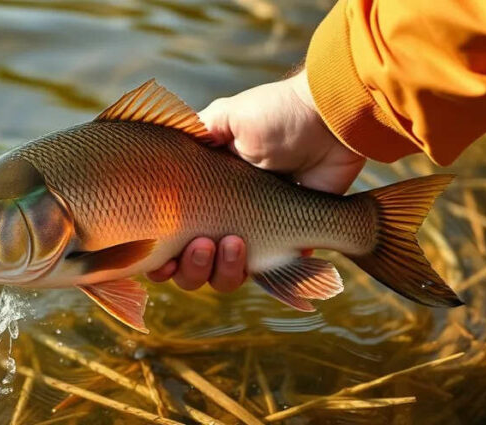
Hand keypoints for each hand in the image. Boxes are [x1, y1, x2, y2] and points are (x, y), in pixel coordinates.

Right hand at [147, 70, 365, 291]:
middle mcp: (225, 217)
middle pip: (194, 266)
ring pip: (226, 275)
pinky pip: (268, 277)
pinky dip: (256, 272)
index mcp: (204, 191)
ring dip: (221, 269)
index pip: (170, 234)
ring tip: (234, 242)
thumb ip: (192, 138)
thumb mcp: (225, 119)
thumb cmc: (275, 116)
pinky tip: (251, 253)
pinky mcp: (289, 244)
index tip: (157, 257)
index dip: (159, 254)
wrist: (328, 121)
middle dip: (190, 266)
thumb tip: (159, 160)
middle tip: (203, 243)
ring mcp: (256, 233)